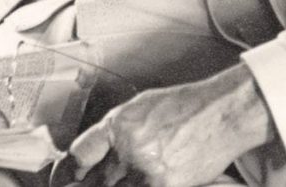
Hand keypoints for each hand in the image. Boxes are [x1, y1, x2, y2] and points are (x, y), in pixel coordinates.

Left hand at [62, 65, 273, 186]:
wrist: (222, 113)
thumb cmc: (186, 107)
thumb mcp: (142, 108)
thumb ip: (116, 132)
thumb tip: (94, 156)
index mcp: (119, 123)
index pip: (79, 155)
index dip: (66, 172)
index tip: (62, 180)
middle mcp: (129, 147)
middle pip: (95, 182)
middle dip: (91, 186)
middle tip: (88, 184)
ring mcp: (147, 169)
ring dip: (116, 186)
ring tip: (132, 174)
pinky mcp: (166, 185)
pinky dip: (138, 186)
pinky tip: (147, 180)